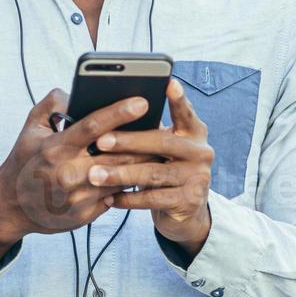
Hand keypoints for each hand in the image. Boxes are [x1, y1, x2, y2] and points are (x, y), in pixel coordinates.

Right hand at [0, 89, 165, 261]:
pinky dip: (127, 183)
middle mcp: (68, 173)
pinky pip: (116, 196)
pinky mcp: (85, 215)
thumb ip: (52, 104)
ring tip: (157, 148)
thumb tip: (77, 92)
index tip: (142, 101)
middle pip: (117, 154)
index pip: (93, 126)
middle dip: (142, 140)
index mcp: (56, 148)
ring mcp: (78, 197)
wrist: (10, 206)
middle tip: (161, 126)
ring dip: (141, 163)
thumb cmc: (24, 161)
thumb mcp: (31, 128)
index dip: (119, 112)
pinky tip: (138, 173)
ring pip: (122, 176)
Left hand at [83, 77, 213, 256]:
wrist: (186, 213)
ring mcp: (197, 178)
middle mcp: (200, 153)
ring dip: (120, 174)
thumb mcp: (164, 150)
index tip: (169, 83)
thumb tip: (114, 112)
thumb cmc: (165, 170)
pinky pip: (152, 198)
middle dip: (128, 141)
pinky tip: (109, 198)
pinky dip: (128, 199)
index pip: (186, 113)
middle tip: (101, 141)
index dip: (178, 99)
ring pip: (152, 173)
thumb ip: (152, 131)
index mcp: (194, 133)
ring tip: (94, 175)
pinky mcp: (188, 202)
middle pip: (161, 143)